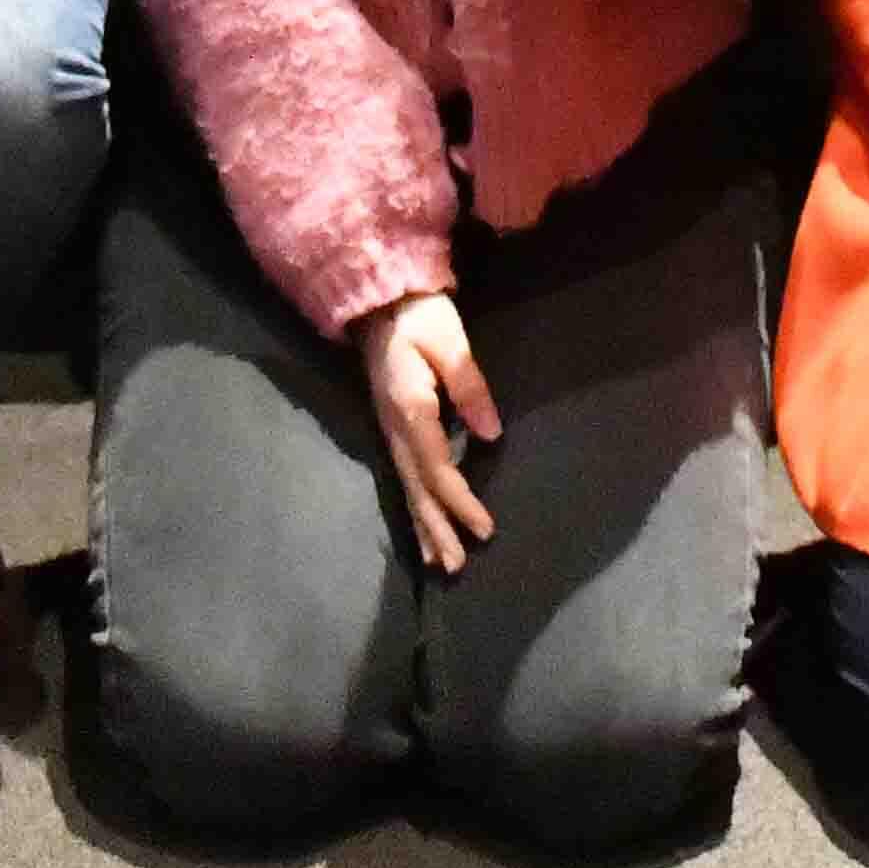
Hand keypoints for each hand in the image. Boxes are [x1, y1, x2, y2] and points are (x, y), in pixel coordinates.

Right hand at [360, 288, 503, 575]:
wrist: (378, 300)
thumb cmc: (420, 317)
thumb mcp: (450, 342)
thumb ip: (470, 388)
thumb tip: (490, 435)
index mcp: (411, 410)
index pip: (437, 468)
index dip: (460, 501)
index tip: (484, 528)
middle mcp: (395, 429)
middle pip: (418, 489)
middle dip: (438, 529)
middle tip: (457, 566)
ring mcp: (388, 431)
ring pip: (407, 488)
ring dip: (424, 526)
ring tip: (439, 562)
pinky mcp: (391, 428)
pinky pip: (403, 477)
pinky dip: (415, 507)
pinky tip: (422, 526)